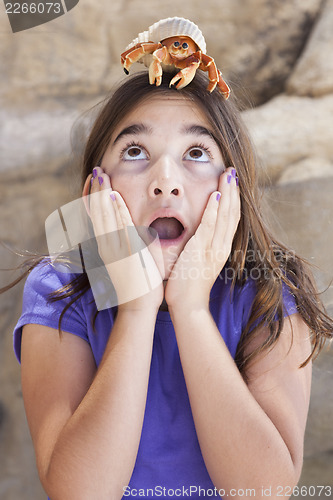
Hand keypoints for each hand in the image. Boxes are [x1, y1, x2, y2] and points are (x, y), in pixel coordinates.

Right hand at [88, 167, 163, 312]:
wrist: (138, 306)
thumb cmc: (138, 284)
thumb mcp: (131, 258)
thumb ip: (132, 242)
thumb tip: (138, 229)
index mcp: (107, 246)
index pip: (98, 217)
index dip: (95, 198)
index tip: (96, 182)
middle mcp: (106, 245)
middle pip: (98, 212)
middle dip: (96, 190)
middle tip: (96, 170)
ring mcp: (114, 248)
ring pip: (105, 215)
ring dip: (103, 193)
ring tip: (101, 174)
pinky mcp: (124, 251)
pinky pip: (119, 225)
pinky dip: (115, 210)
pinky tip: (113, 195)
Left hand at [165, 167, 240, 310]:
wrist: (188, 306)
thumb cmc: (190, 285)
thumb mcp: (199, 261)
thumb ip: (201, 246)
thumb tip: (198, 234)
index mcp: (220, 248)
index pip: (230, 219)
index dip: (232, 199)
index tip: (231, 182)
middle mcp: (221, 247)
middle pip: (232, 213)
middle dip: (233, 191)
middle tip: (233, 171)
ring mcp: (213, 249)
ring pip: (225, 216)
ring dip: (227, 194)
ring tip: (228, 175)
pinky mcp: (201, 252)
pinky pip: (210, 227)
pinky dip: (214, 211)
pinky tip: (215, 195)